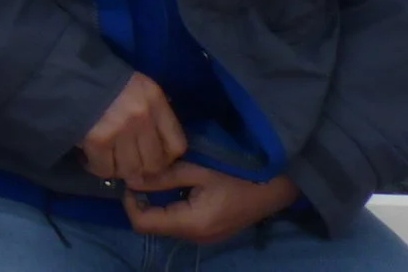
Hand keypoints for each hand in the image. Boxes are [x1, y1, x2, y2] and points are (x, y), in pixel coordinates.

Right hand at [79, 73, 186, 182]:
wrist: (66, 72)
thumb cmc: (104, 81)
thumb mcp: (137, 88)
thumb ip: (154, 114)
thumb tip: (161, 147)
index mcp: (154, 99)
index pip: (177, 146)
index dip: (165, 158)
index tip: (151, 156)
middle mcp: (142, 116)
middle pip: (154, 164)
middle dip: (141, 169)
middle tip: (128, 163)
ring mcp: (120, 129)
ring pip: (131, 171)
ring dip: (119, 170)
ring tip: (109, 160)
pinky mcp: (98, 139)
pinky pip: (105, 169)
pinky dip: (99, 169)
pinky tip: (92, 158)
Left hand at [123, 163, 298, 244]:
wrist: (277, 186)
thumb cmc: (238, 174)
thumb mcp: (198, 169)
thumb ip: (163, 177)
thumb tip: (131, 179)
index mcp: (191, 224)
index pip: (143, 224)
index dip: (129, 202)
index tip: (130, 178)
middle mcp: (196, 237)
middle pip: (154, 225)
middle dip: (142, 201)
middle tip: (141, 173)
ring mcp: (205, 237)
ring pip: (167, 223)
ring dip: (157, 202)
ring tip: (157, 175)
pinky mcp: (212, 230)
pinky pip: (182, 221)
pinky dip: (172, 205)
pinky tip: (176, 184)